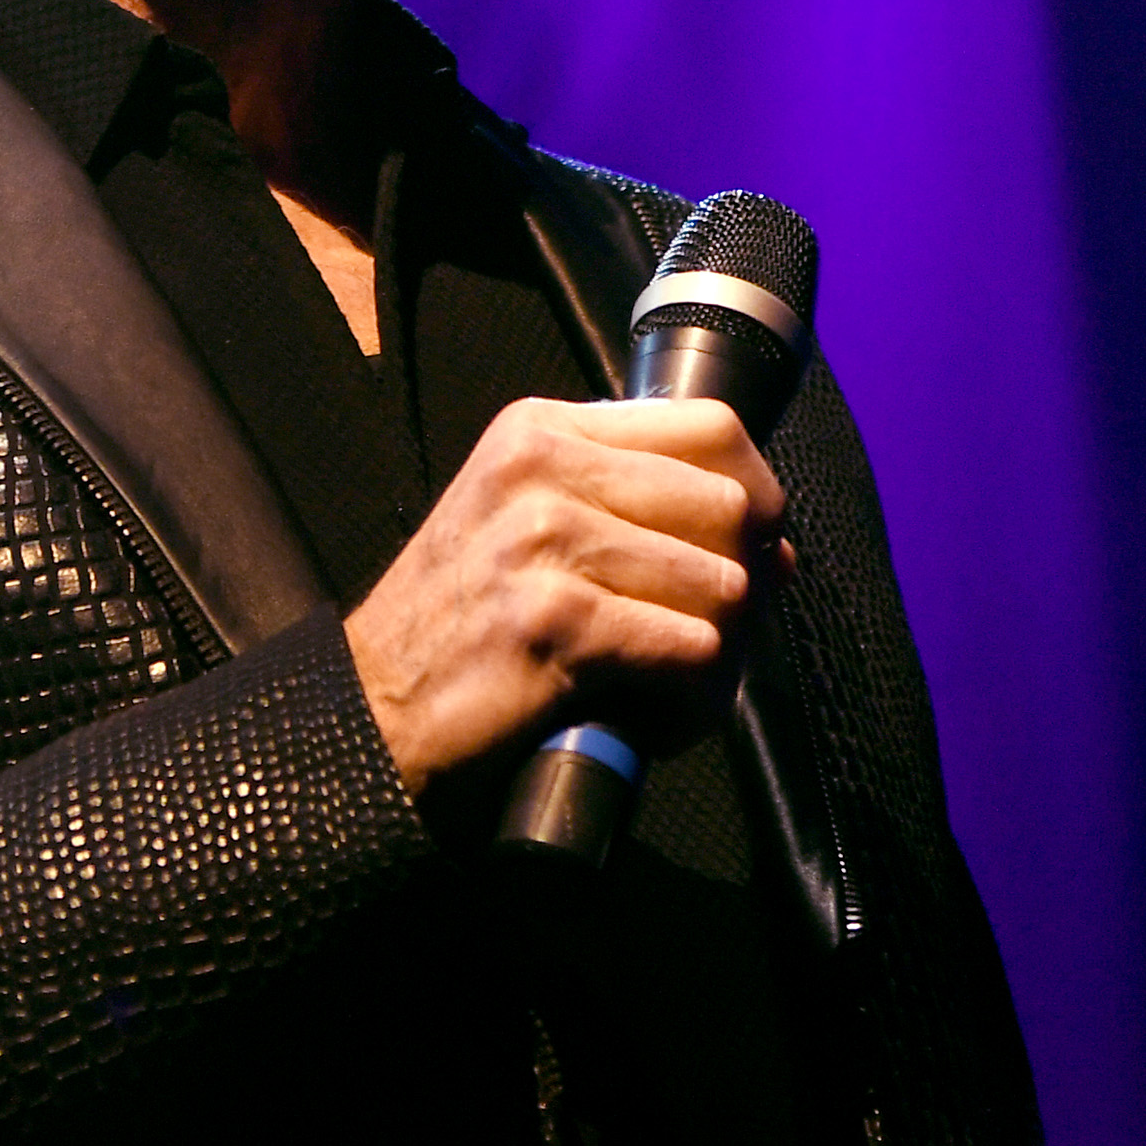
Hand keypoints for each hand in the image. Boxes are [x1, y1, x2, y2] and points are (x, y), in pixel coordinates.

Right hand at [342, 397, 786, 796]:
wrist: (368, 716)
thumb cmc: (460, 632)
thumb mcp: (526, 526)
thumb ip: (637, 511)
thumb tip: (776, 547)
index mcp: (541, 430)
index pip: (711, 426)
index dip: (756, 496)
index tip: (751, 552)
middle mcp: (540, 468)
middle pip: (730, 505)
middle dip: (743, 588)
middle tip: (701, 643)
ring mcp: (543, 539)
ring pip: (723, 586)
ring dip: (715, 658)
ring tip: (663, 689)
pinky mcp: (555, 621)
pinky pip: (693, 652)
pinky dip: (688, 703)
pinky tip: (647, 718)